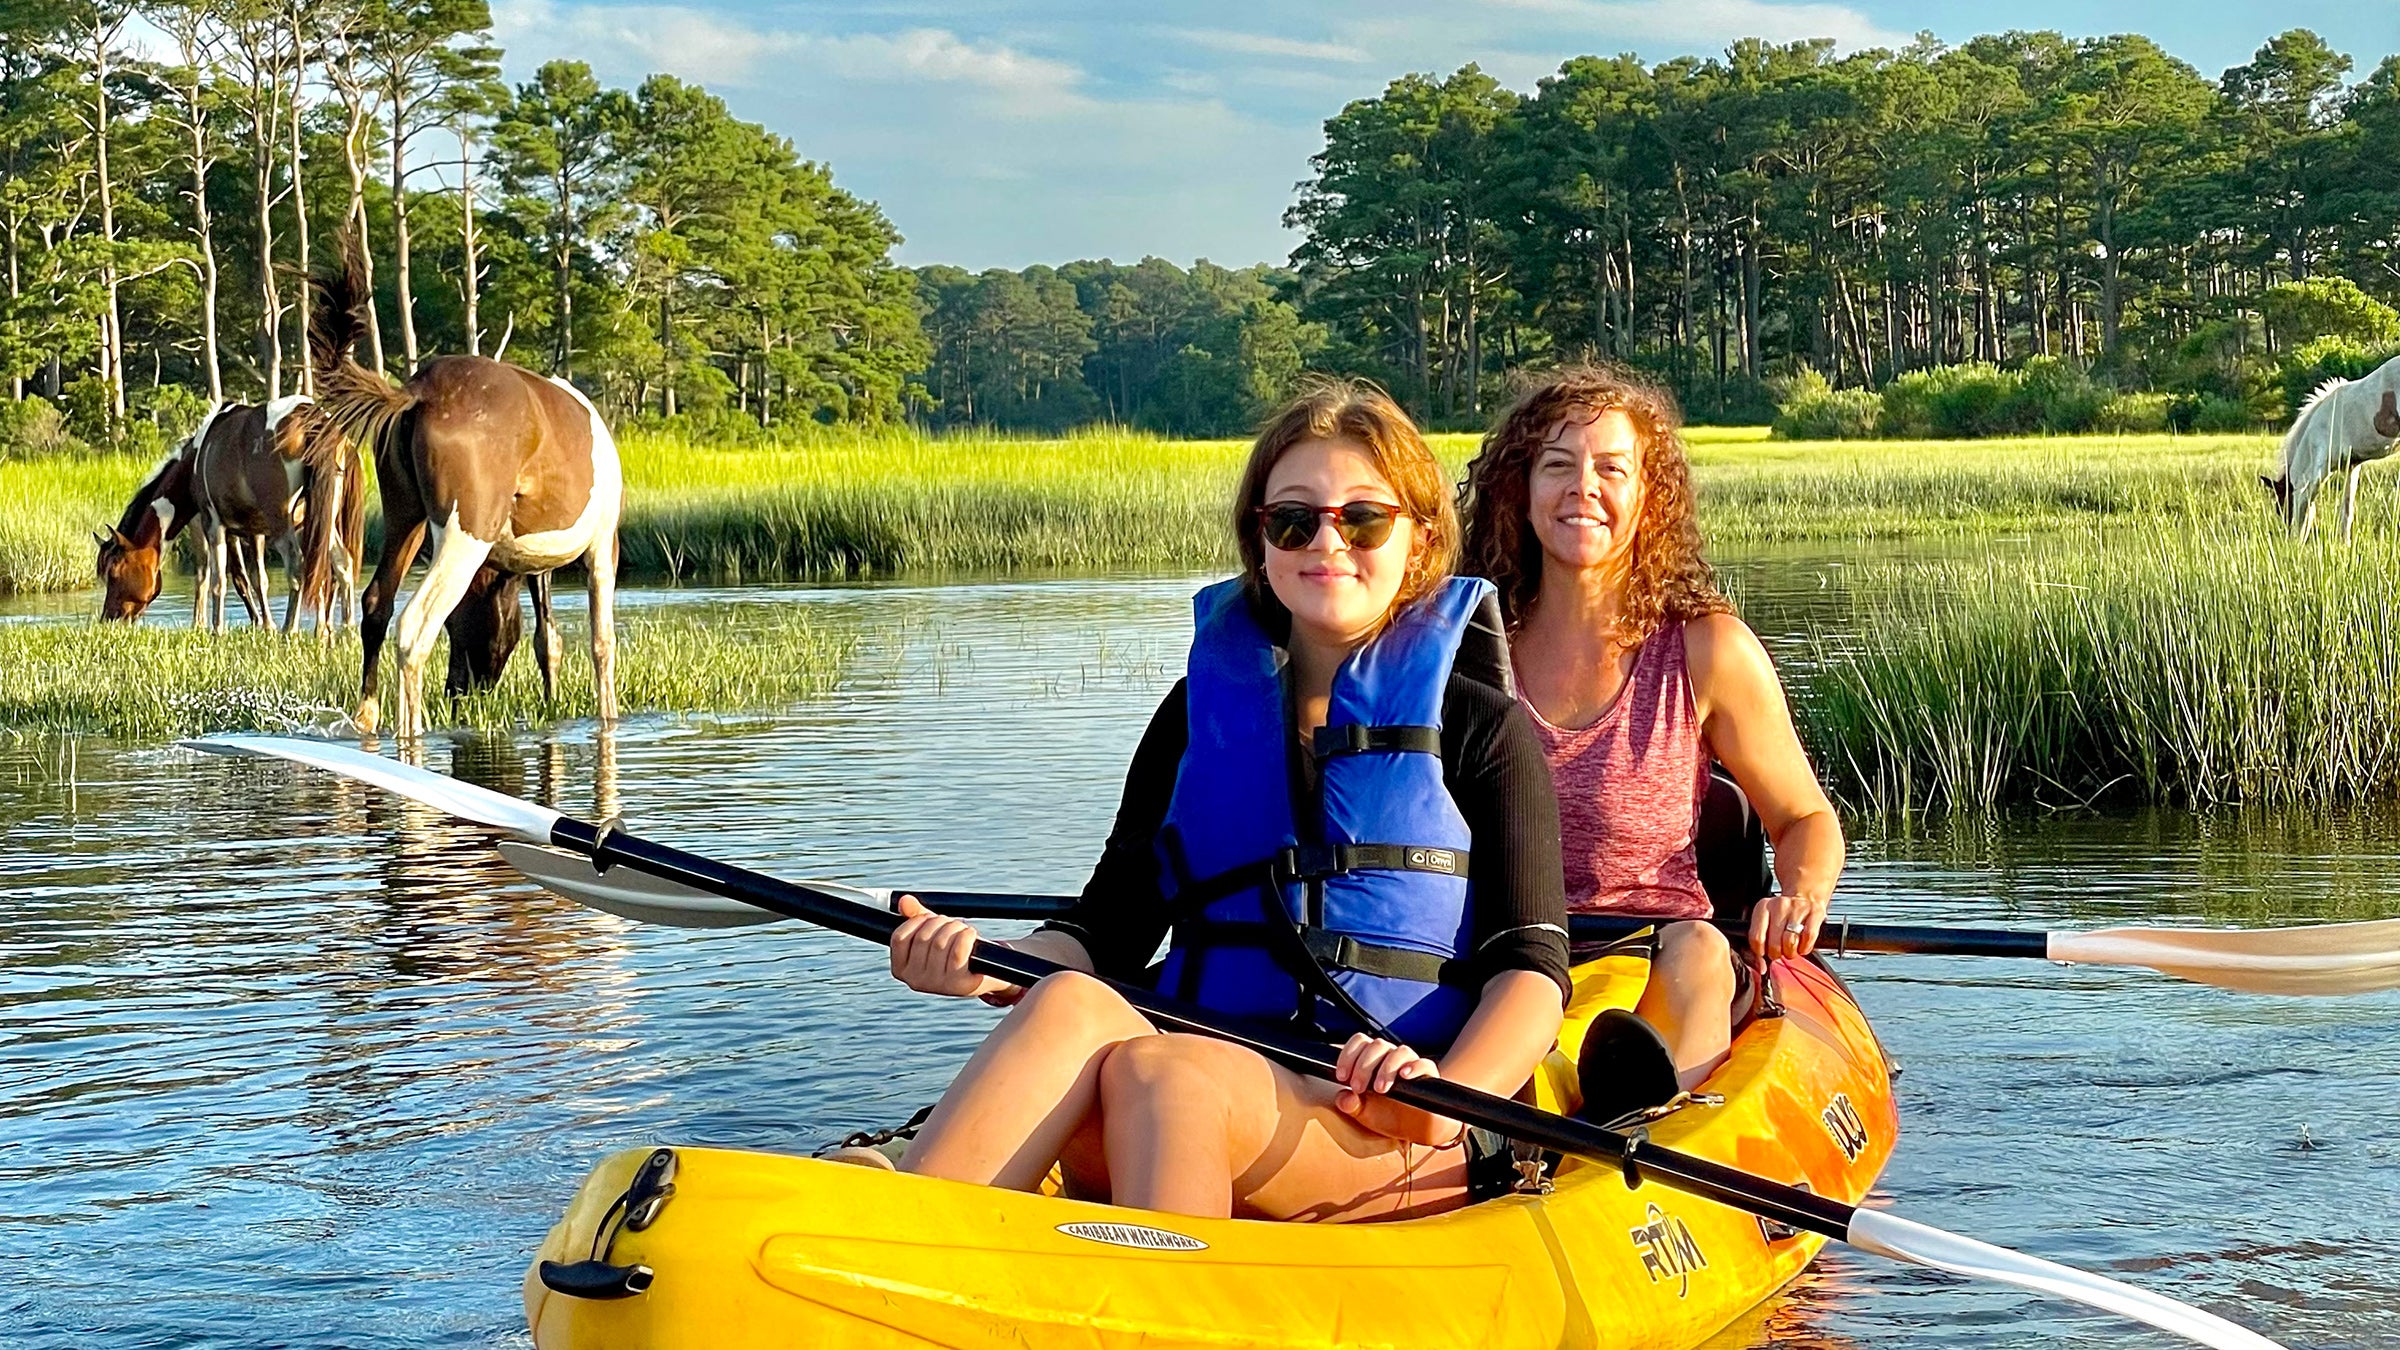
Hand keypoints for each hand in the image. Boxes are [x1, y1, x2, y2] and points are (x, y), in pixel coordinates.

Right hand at [890, 895, 1006, 997]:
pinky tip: (970, 934)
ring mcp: (935, 984)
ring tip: (962, 928)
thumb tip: (905, 901)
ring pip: (940, 943)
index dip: (915, 921)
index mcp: (901, 970)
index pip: (899, 938)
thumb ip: (916, 917)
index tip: (928, 917)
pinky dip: (966, 936)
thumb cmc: (951, 952)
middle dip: (939, 922)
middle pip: (922, 938)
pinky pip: (958, 952)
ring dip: (954, 928)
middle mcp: (915, 980)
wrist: (980, 974)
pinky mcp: (957, 984)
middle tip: (951, 922)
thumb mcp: (932, 934)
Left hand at [1331, 1033, 1462, 1146]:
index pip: (1360, 1042)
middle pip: (1377, 1045)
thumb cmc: (1387, 1115)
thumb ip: (1350, 1105)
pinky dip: (1414, 1067)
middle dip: (1363, 1066)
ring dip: (1387, 1068)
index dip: (1348, 1055)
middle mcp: (1391, 1056)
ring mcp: (1410, 1063)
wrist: (1414, 1130)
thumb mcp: (1364, 1113)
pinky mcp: (1428, 1075)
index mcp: (1373, 1059)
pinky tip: (1404, 1076)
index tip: (1341, 1076)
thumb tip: (1343, 1098)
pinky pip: (1424, 1064)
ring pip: (1399, 1052)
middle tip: (1358, 1088)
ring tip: (1380, 1089)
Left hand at [1748, 888, 1830, 960]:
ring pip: (1790, 942)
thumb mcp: (1766, 921)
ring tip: (1791, 949)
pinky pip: (1809, 937)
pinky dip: (1805, 947)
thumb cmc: (1783, 914)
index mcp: (1763, 907)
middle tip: (1780, 952)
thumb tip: (1760, 966)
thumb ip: (1760, 942)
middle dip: (1777, 954)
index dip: (1760, 952)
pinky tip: (1803, 946)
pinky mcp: (1815, 913)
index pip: (1756, 938)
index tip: (1764, 953)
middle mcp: (1779, 906)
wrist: (1805, 896)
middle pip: (1774, 943)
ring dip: (1791, 952)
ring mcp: (1798, 909)